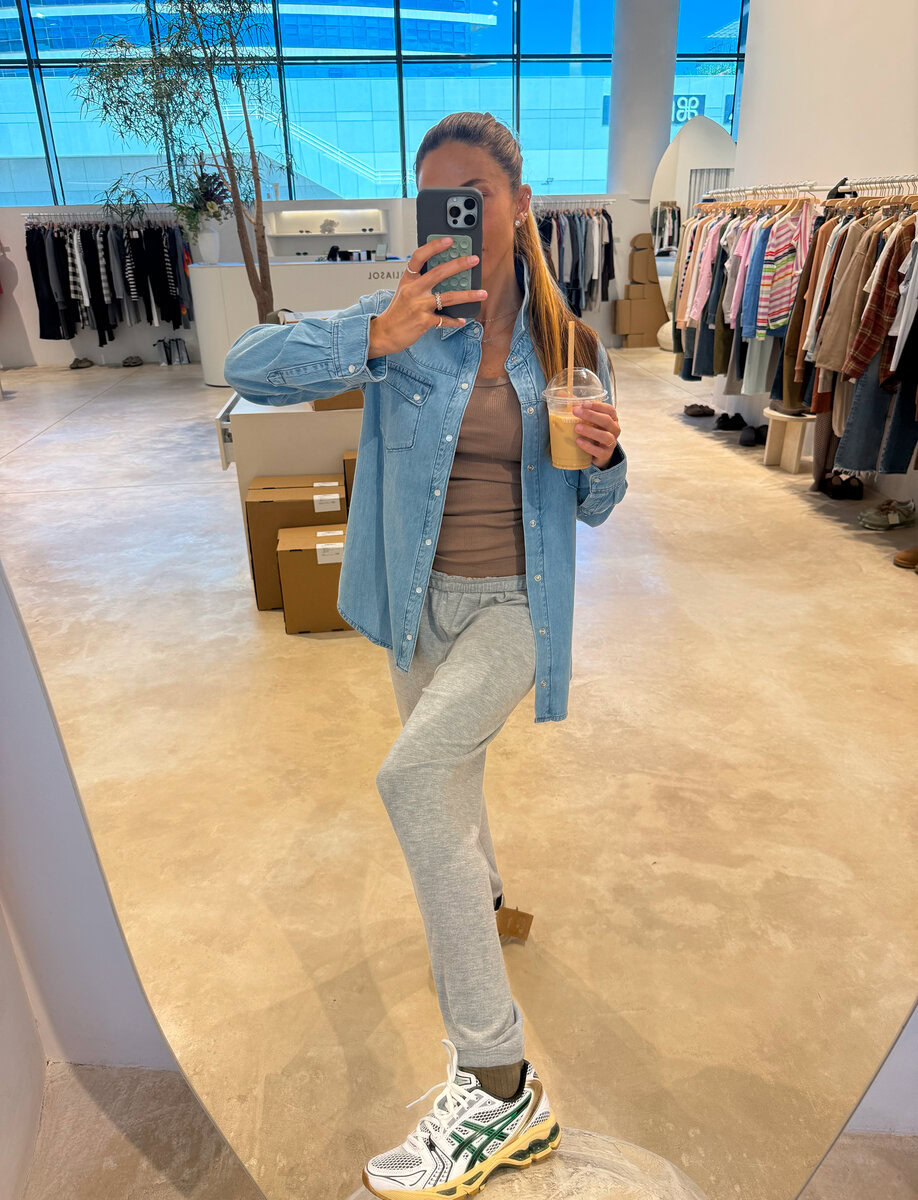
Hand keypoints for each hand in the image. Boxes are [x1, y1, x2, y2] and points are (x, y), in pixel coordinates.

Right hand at [368, 238, 485, 356]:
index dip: (434, 246)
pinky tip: (462, 319)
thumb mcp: (405, 291)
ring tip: (482, 293)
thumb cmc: (398, 311)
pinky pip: (445, 319)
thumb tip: (446, 273)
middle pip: (439, 273)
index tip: (449, 240)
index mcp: (408, 280)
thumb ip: (421, 282)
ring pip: (448, 297)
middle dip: (459, 265)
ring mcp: (419, 306)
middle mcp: (413, 290)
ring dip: (468, 295)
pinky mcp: (424, 321)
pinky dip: (455, 320)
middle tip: (474, 260)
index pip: (419, 257)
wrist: (385, 333)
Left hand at [572, 399, 620, 468]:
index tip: (583, 403)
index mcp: (611, 419)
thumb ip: (577, 407)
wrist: (595, 455)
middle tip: (575, 412)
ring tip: (576, 427)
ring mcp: (611, 443)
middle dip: (591, 415)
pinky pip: (600, 451)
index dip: (598, 406)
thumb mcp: (586, 420)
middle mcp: (614, 430)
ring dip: (590, 431)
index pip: (609, 410)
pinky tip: (578, 442)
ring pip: (605, 436)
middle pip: (607, 421)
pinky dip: (589, 446)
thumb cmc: (591, 432)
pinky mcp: (605, 455)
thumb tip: (560, 393)